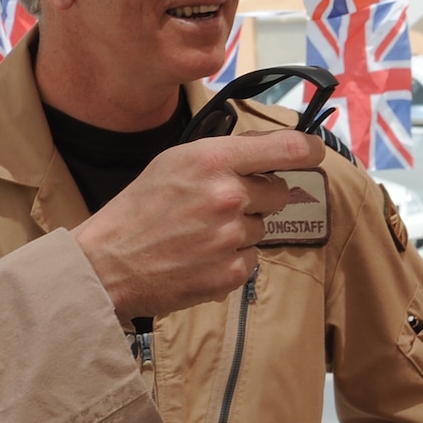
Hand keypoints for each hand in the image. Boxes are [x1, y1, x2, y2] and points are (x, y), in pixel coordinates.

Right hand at [75, 130, 324, 321]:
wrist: (106, 264)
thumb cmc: (139, 209)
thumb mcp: (175, 162)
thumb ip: (224, 154)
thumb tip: (270, 149)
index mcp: (213, 160)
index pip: (288, 149)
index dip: (309, 150)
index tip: (315, 152)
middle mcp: (228, 196)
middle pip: (280, 192)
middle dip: (259, 197)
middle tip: (222, 204)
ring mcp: (230, 237)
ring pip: (263, 229)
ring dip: (241, 231)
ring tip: (199, 234)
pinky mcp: (229, 273)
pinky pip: (251, 260)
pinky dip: (231, 260)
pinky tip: (199, 257)